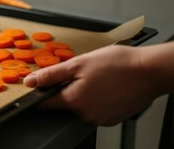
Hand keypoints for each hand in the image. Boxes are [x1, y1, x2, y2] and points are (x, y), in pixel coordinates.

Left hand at [23, 45, 157, 125]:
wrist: (150, 70)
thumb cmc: (118, 64)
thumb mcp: (78, 63)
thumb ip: (51, 75)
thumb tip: (31, 81)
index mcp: (74, 100)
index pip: (47, 103)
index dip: (43, 92)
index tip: (43, 86)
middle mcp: (86, 114)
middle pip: (66, 102)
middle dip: (70, 88)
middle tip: (85, 73)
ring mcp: (100, 119)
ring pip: (82, 106)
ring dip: (85, 93)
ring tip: (100, 78)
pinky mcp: (112, 119)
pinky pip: (97, 109)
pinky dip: (99, 99)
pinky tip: (108, 87)